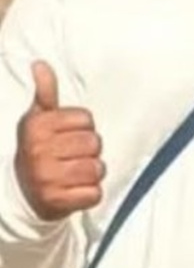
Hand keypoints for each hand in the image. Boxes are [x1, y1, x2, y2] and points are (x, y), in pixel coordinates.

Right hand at [15, 61, 104, 220]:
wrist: (22, 194)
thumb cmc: (40, 148)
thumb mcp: (38, 119)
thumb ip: (45, 92)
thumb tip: (40, 64)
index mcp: (37, 129)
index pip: (86, 119)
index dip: (83, 127)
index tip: (68, 135)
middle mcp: (39, 154)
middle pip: (95, 143)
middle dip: (90, 150)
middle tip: (73, 156)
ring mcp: (47, 180)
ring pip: (98, 168)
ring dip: (92, 172)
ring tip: (76, 173)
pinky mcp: (57, 204)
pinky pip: (95, 193)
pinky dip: (91, 193)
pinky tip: (76, 191)